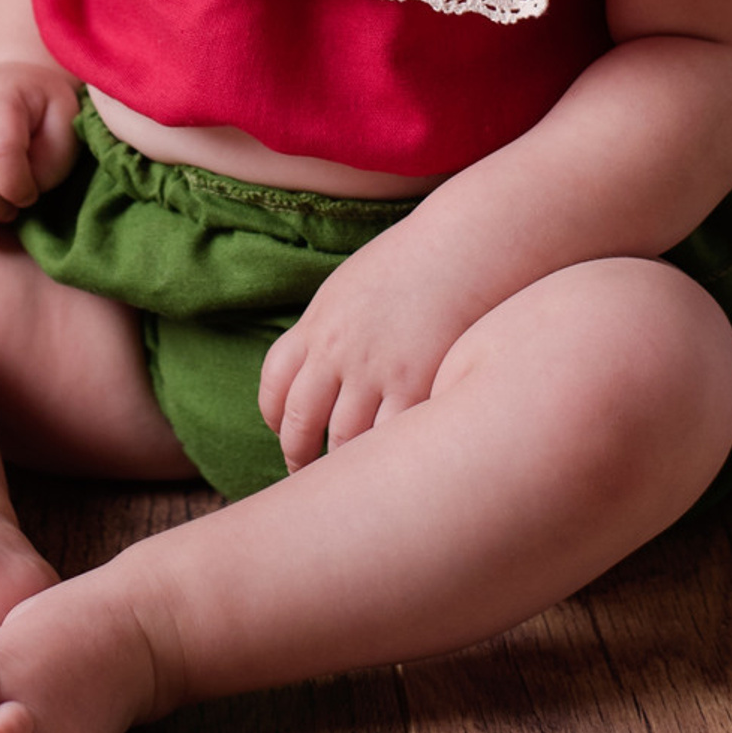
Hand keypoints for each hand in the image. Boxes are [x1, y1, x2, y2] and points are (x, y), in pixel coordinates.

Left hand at [256, 223, 486, 471]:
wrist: (458, 250)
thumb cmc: (408, 266)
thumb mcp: (347, 290)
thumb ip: (326, 330)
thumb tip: (313, 366)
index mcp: (315, 326)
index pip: (274, 385)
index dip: (274, 416)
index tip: (283, 432)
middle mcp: (336, 352)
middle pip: (300, 422)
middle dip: (298, 454)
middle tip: (306, 473)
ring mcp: (374, 372)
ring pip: (342, 440)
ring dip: (341, 467)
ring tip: (349, 482)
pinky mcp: (415, 386)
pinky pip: (389, 438)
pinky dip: (384, 457)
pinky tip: (390, 465)